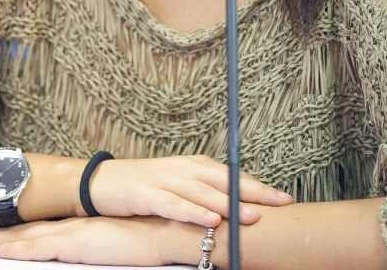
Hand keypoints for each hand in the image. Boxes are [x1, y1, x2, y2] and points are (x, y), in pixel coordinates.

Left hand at [0, 216, 169, 265]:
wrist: (165, 228)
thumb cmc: (147, 236)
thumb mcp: (115, 242)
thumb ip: (97, 243)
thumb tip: (88, 247)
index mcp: (75, 227)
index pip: (33, 230)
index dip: (6, 231)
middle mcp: (67, 227)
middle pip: (18, 232)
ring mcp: (69, 234)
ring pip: (19, 238)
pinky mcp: (74, 243)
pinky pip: (35, 248)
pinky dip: (12, 249)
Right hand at [76, 155, 293, 227]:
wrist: (102, 182)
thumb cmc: (144, 187)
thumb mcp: (177, 186)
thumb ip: (203, 194)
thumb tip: (234, 209)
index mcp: (193, 165)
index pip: (232, 175)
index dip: (258, 186)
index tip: (283, 198)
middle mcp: (184, 169)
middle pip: (225, 180)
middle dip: (254, 192)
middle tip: (280, 203)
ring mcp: (166, 180)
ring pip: (203, 193)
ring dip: (229, 205)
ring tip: (253, 217)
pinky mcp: (148, 194)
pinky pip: (175, 205)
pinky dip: (194, 212)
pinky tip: (211, 221)